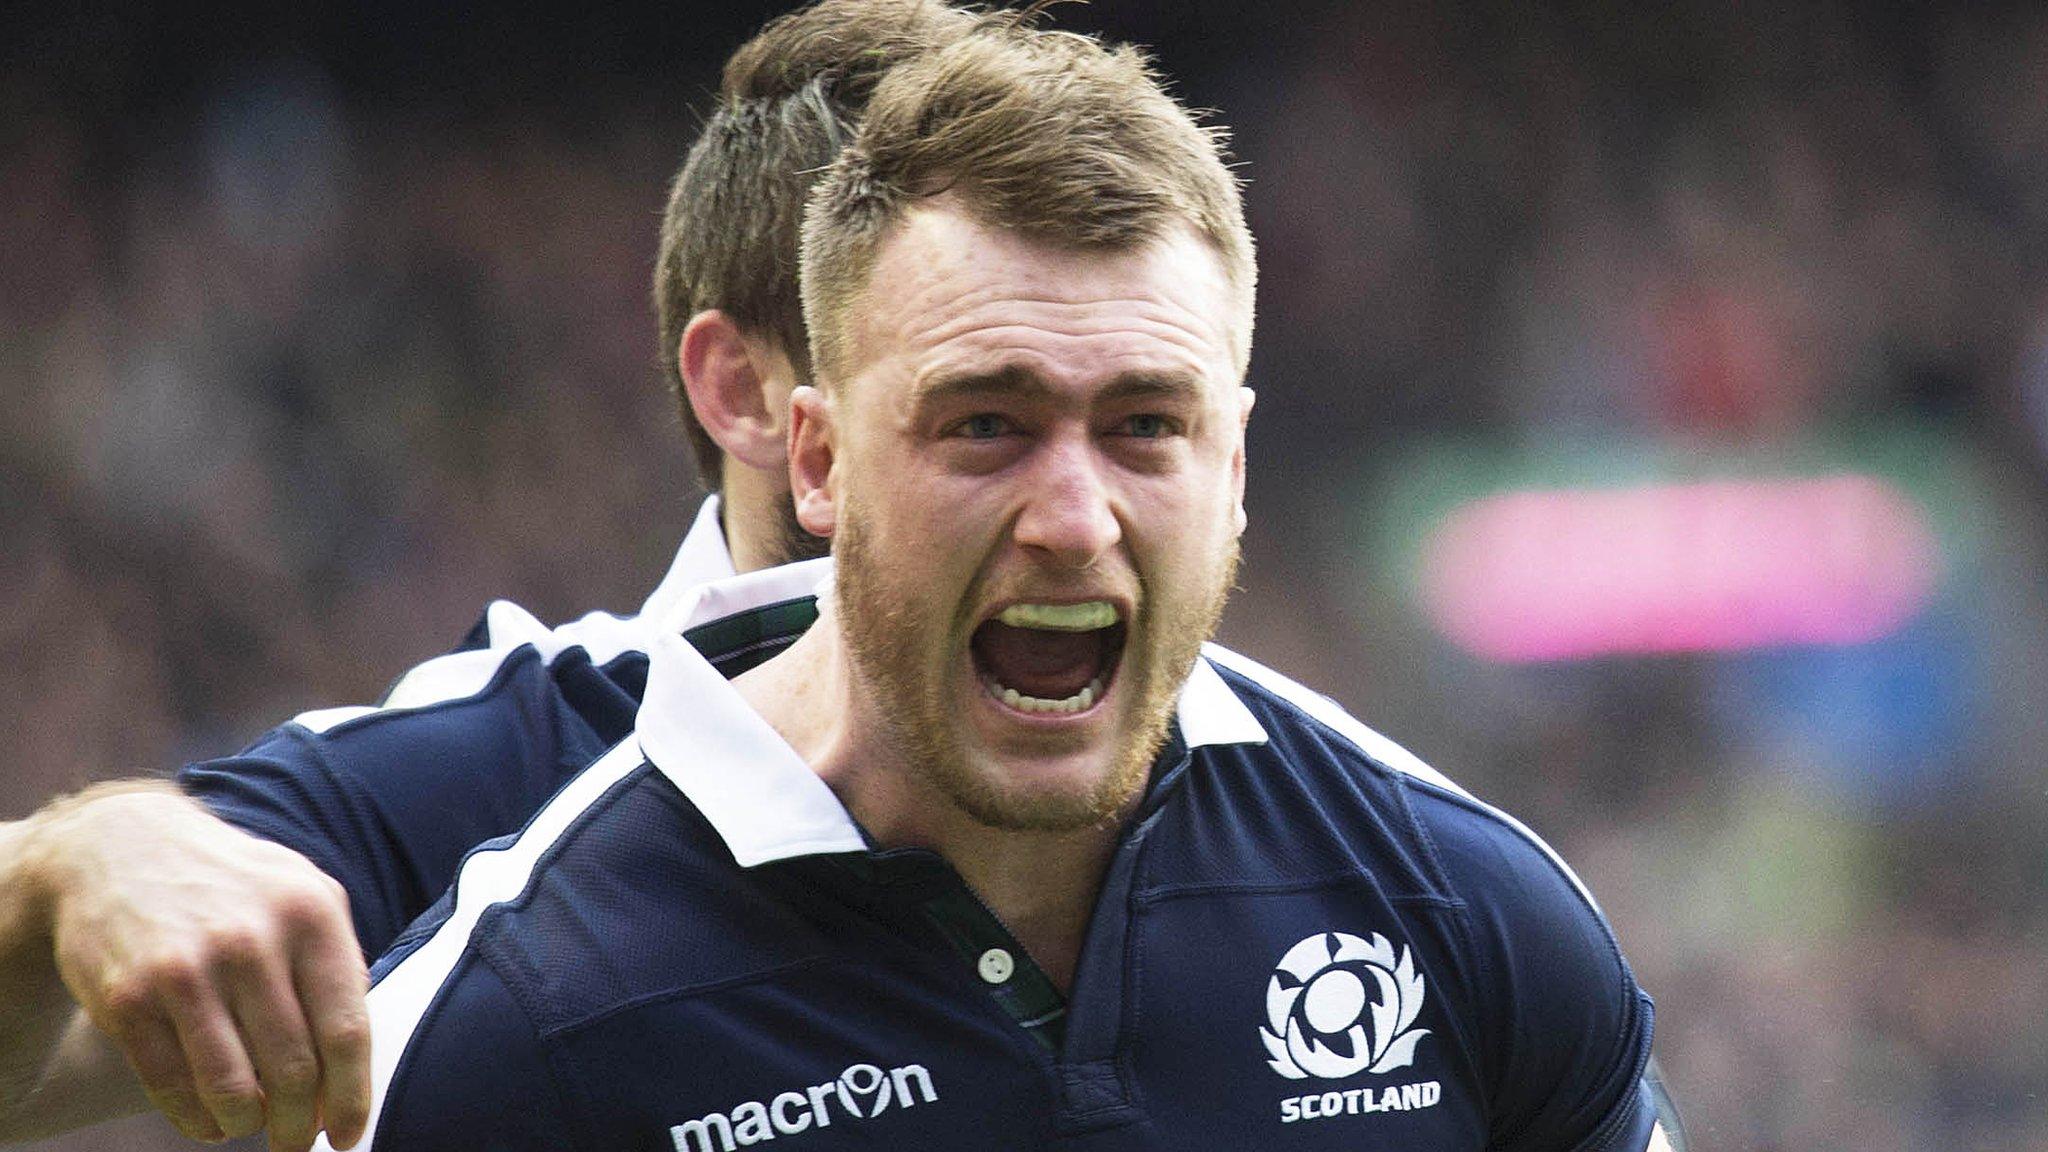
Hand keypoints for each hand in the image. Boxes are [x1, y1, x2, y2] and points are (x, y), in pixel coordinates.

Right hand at [28, 782, 371, 1150]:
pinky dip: (196, 1121)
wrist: (115, 848)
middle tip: (299, 1144)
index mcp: (310, 915)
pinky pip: (172, 1087)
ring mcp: (187, 969)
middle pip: (295, 1070)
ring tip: (253, 1127)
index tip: (350, 1135)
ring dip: (248, 1125)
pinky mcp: (129, 997)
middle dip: (301, 1125)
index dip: (355, 1097)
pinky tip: (209, 1123)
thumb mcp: (301, 892)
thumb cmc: (231, 885)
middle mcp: (252, 941)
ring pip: (233, 1089)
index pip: (347, 1030)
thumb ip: (338, 961)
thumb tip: (360, 1052)